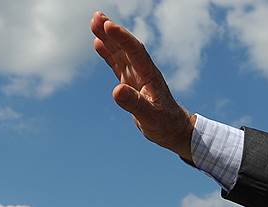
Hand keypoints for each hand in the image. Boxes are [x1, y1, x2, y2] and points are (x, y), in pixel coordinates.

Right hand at [90, 12, 195, 161]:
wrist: (173, 128)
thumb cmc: (164, 123)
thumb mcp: (149, 116)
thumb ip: (134, 103)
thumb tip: (116, 91)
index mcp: (149, 75)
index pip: (135, 52)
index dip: (121, 38)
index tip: (108, 26)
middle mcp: (142, 71)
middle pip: (125, 47)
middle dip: (112, 31)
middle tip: (97, 16)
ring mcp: (135, 75)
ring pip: (119, 52)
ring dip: (107, 37)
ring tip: (94, 22)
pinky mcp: (129, 82)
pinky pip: (116, 64)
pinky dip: (107, 53)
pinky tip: (98, 43)